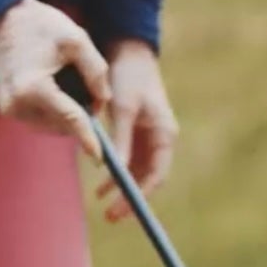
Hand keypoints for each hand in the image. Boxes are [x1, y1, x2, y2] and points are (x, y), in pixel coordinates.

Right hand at [0, 0, 110, 157]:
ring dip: (67, 116)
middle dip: (81, 117)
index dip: (87, 138)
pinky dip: (54, 112)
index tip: (100, 157)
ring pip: (52, 125)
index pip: (69, 119)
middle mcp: (17, 104)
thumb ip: (96, 71)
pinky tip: (57, 93)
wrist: (1, 18)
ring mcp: (10, 110)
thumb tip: (103, 102)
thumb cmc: (39, 25)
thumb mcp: (76, 40)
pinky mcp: (8, 110)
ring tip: (69, 86)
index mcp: (33, 87)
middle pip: (62, 125)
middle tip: (89, 93)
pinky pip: (40, 120)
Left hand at [99, 40, 178, 216]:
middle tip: (111, 217)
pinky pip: (129, 161)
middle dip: (130, 198)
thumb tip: (116, 173)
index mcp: (164, 135)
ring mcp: (149, 138)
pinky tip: (101, 183)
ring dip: (121, 188)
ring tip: (101, 202)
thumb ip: (120, 142)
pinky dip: (116, 172)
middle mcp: (160, 140)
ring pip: (137, 173)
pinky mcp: (136, 133)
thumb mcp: (122, 109)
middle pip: (148, 179)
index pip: (156, 176)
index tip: (123, 209)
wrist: (127, 49)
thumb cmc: (129, 76)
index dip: (140, 196)